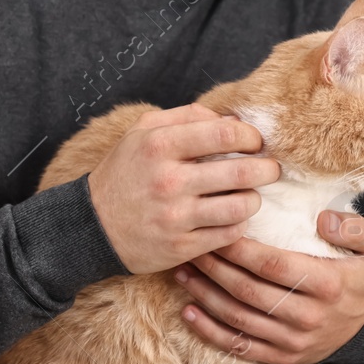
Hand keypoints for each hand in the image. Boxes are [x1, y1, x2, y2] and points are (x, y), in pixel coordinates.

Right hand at [86, 104, 279, 274]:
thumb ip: (187, 116)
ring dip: (254, 199)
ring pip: (241, 207)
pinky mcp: (181, 247)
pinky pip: (229, 235)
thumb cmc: (124, 173)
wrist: (92, 226)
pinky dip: (238, 225)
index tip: (255, 143)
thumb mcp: (142, 131)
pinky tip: (232, 217)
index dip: (251, 137)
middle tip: (271, 169)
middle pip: (242, 171)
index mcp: (160, 146)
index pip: (226, 134)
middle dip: (267, 169)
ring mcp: (176, 217)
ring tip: (250, 195)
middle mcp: (169, 181)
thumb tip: (233, 120)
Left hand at [173, 210, 363, 363]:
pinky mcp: (281, 357)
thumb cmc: (359, 276)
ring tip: (183, 272)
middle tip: (191, 246)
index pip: (273, 265)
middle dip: (214, 267)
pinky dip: (209, 331)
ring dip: (205, 295)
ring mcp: (293, 341)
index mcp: (327, 285)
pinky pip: (239, 347)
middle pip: (249, 291)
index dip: (240, 249)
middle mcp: (308, 316)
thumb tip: (322, 218)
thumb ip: (355, 227)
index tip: (218, 231)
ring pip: (238, 318)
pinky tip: (189, 311)